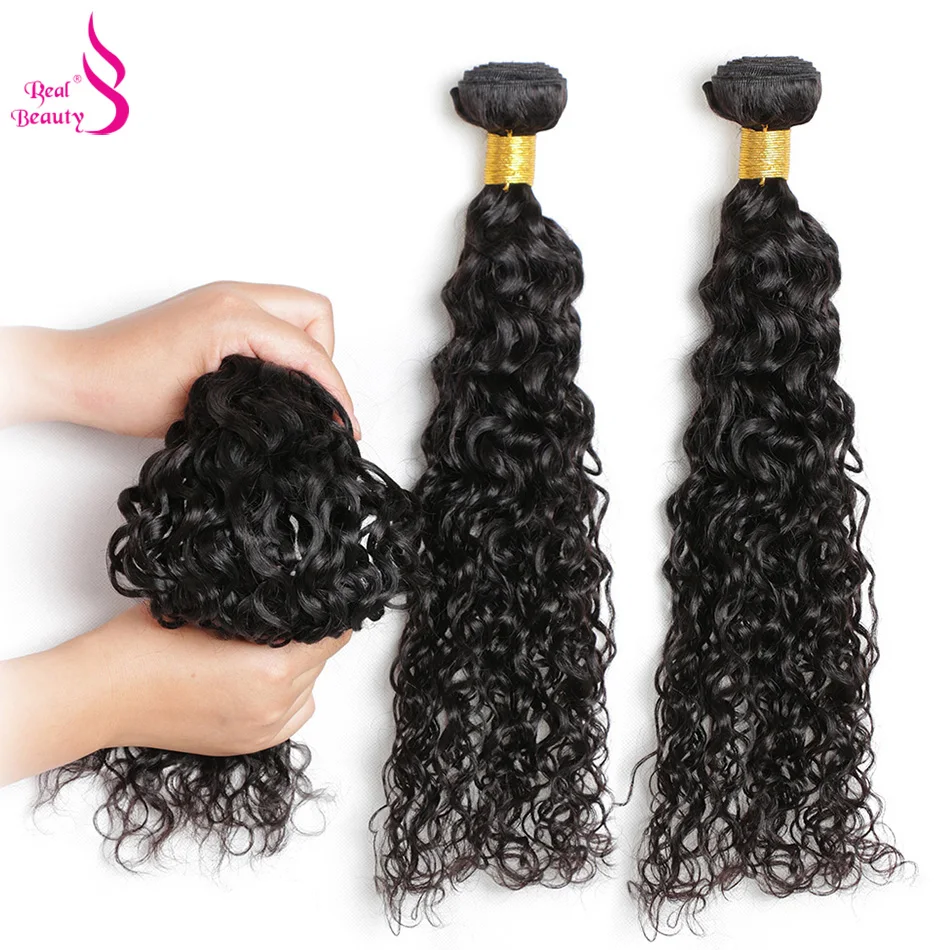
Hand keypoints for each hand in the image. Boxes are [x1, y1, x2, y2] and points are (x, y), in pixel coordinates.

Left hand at [0, 281, 358, 437]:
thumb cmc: (125, 390)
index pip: (309, 350)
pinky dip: (282, 344)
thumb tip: (305, 410)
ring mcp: (223, 297)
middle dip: (325, 359)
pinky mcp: (215, 307)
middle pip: (315, 314)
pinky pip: (271, 316)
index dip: (335, 391)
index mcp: (232, 316)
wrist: (79, 374)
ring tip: (295, 391)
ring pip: (297, 312)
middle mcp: (232, 296)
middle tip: (316, 401)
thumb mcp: (207, 405)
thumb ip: (267, 399)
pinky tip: (270, 377)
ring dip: (305, 349)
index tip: (344, 423)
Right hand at [0, 606, 350, 784]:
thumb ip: (260, 607)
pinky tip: (263, 675)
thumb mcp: (212, 608)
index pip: (331, 636)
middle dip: (310, 637)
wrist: (101, 694)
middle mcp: (273, 704)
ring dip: (300, 667)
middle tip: (288, 617)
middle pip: (322, 661)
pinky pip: (294, 715)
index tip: (322, 601)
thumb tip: (294, 595)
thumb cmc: (145, 646)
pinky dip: (290, 695)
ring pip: (310, 688)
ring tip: (268, 645)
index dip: (328, 614)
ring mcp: (260, 730)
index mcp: (271, 669)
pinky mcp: (246, 744)